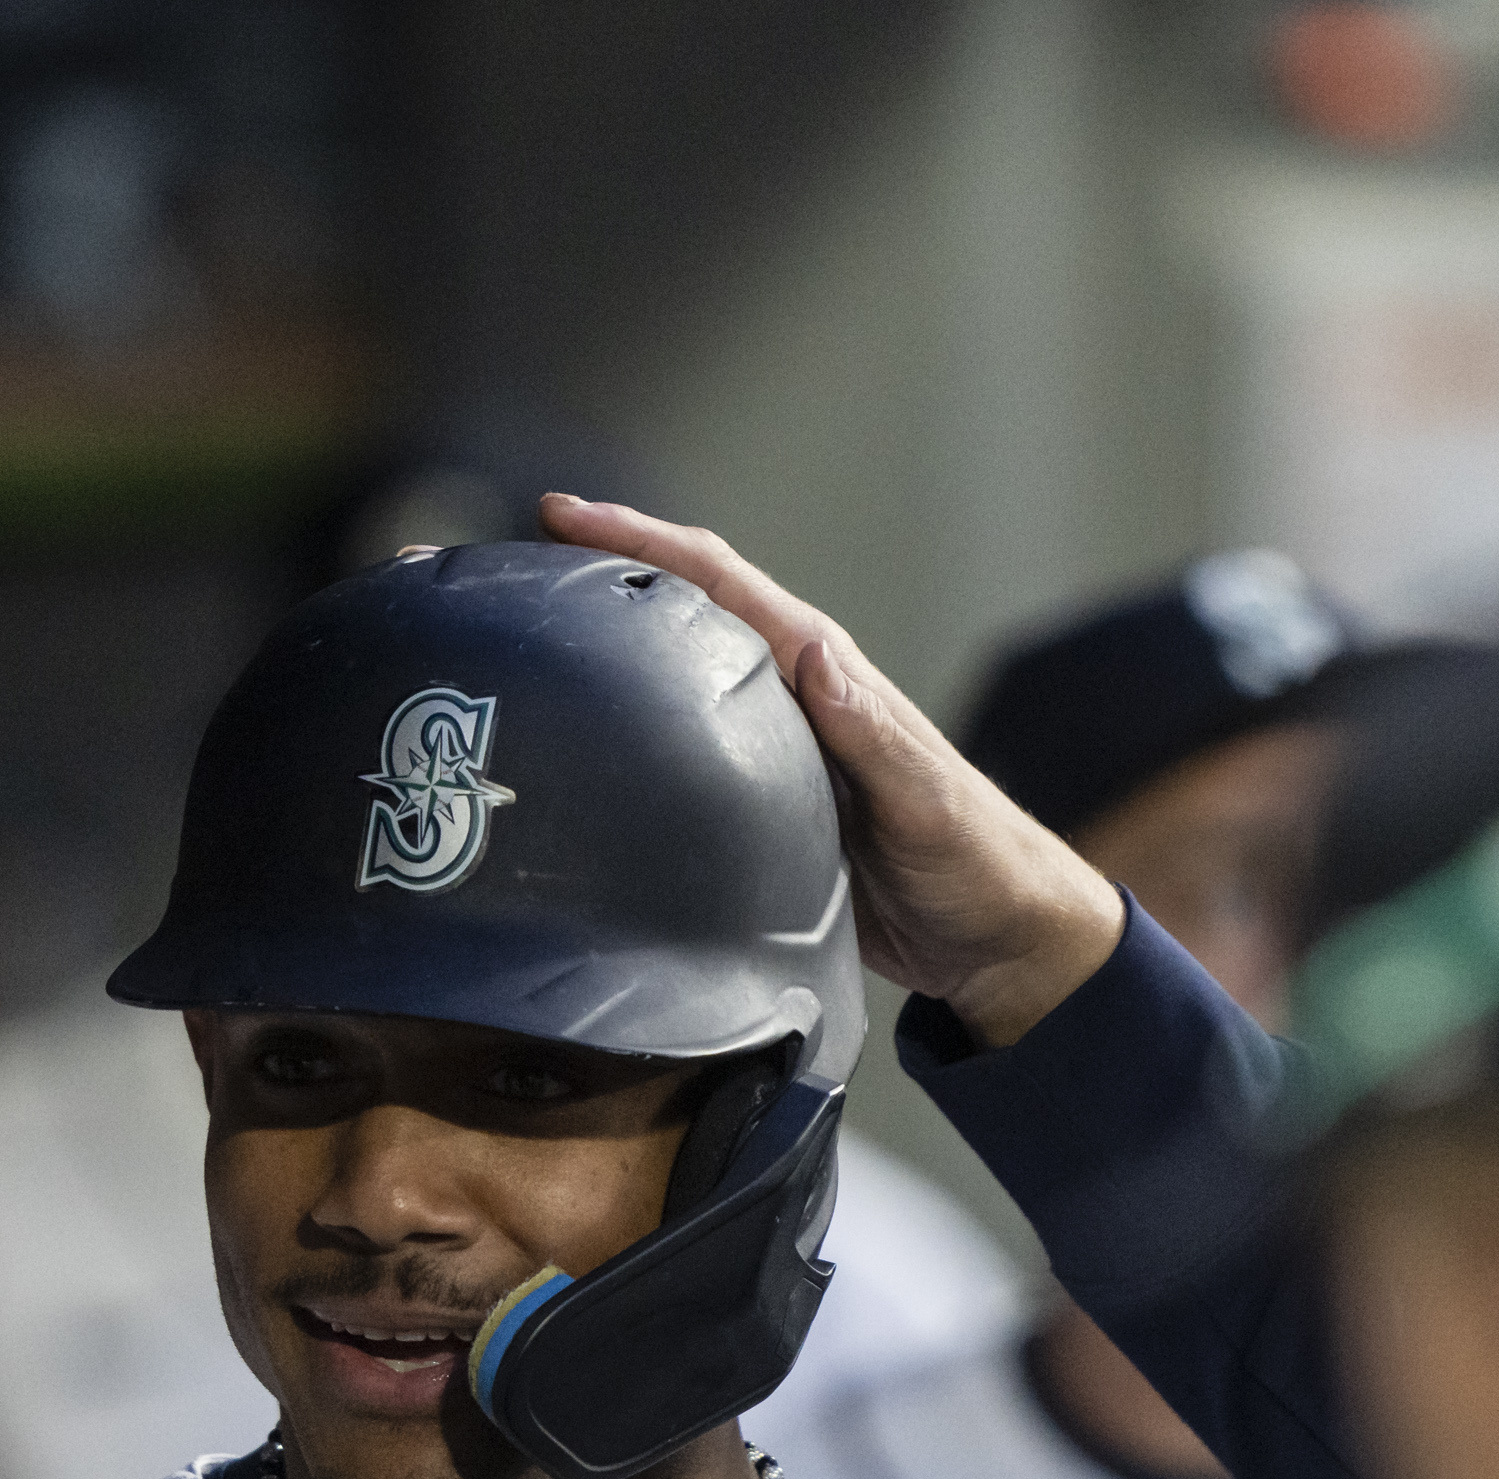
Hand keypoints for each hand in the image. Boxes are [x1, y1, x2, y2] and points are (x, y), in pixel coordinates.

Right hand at [541, 492, 1124, 1045]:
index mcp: (821, 674)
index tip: (561, 517)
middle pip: (674, 615)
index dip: (638, 541)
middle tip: (504, 568)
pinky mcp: (755, 806)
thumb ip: (870, 733)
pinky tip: (574, 753)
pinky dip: (623, 733)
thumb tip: (813, 657)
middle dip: (593, 578)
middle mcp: (785, 697)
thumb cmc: (976, 862)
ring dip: (599, 654)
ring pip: (665, 681)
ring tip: (515, 642)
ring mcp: (765, 749)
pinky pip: (673, 753)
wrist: (994, 940)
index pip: (716, 582)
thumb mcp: (926, 799)